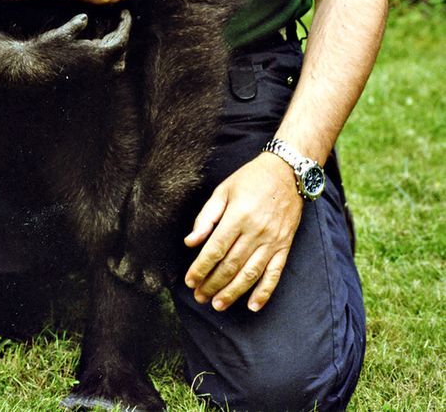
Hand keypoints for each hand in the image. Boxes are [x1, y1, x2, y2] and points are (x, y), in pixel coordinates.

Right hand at [28, 8, 131, 81]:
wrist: (30, 73)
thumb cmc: (45, 51)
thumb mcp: (62, 33)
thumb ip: (77, 25)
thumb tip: (85, 18)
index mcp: (98, 57)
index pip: (122, 40)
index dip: (125, 25)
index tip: (124, 12)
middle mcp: (99, 71)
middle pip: (121, 55)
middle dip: (121, 39)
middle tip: (116, 25)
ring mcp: (92, 81)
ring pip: (115, 68)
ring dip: (115, 54)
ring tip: (107, 40)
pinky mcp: (84, 86)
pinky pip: (103, 74)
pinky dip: (105, 62)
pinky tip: (93, 54)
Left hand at [183, 153, 302, 311]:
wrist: (288, 172)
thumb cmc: (251, 179)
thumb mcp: (224, 190)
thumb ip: (206, 217)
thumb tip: (190, 242)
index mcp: (238, 216)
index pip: (215, 249)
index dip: (200, 268)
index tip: (189, 281)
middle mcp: (256, 231)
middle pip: (231, 265)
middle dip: (212, 284)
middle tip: (199, 297)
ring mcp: (272, 241)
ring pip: (250, 274)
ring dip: (233, 292)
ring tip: (218, 305)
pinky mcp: (285, 246)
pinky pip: (275, 274)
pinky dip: (264, 292)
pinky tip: (252, 306)